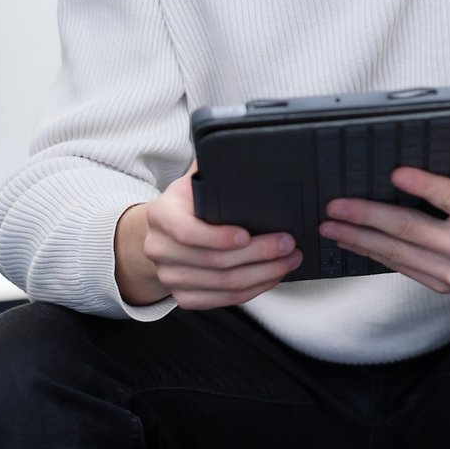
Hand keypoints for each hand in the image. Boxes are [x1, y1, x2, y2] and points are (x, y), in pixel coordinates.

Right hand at [115, 166, 302, 308]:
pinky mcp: (184, 297)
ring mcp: (170, 277)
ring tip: (290, 260)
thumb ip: (214, 165)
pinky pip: (223, 300)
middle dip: (259, 254)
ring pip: (224, 284)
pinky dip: (253, 290)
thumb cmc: (188, 204)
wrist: (164, 234)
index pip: (185, 231)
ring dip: (263, 274)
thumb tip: (249, 148)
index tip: (247, 235)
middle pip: (215, 261)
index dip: (218, 237)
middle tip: (289, 244)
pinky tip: (271, 276)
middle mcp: (160, 249)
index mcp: (161, 215)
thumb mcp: (194, 180)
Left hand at [319, 125, 449, 298]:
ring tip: (331, 224)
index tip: (395, 173)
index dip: (422, 185)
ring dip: (360, 238)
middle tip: (338, 204)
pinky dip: (373, 254)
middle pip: (411, 230)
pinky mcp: (442, 285)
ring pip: (398, 253)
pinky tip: (352, 242)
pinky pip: (401, 268)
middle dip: (368, 216)